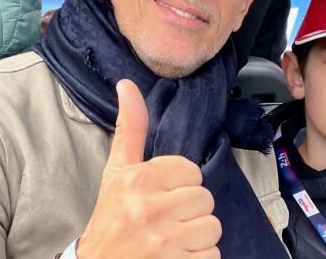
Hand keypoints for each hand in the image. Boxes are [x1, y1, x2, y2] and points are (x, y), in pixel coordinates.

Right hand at [77, 80, 220, 257]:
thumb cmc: (112, 215)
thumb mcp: (116, 169)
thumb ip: (129, 127)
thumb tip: (127, 84)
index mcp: (137, 179)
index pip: (191, 171)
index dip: (180, 183)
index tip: (160, 193)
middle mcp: (150, 209)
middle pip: (204, 198)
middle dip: (190, 209)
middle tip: (166, 218)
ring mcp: (164, 242)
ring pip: (212, 228)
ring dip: (197, 236)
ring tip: (172, 238)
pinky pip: (213, 256)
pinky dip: (199, 258)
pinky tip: (176, 256)